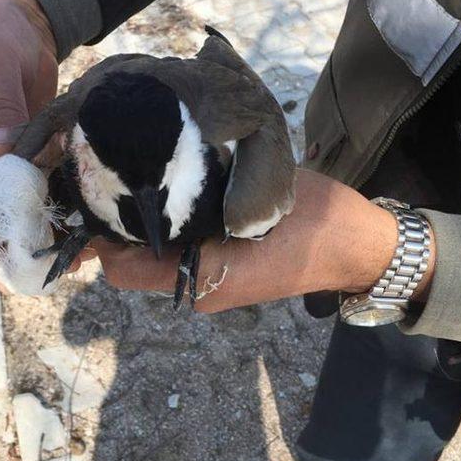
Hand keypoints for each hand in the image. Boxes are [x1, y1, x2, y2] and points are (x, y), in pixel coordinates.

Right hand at [0, 0, 60, 282]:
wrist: (16, 18)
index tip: (7, 274)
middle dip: (12, 251)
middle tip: (52, 270)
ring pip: (7, 213)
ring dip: (35, 235)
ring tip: (73, 253)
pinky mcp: (16, 158)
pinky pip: (30, 194)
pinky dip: (50, 210)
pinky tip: (78, 223)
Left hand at [94, 170, 435, 312]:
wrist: (359, 247)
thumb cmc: (312, 220)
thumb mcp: (255, 196)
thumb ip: (202, 192)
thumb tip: (154, 171)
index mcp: (202, 276)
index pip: (123, 266)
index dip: (103, 235)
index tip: (101, 191)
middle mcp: (198, 289)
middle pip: (134, 266)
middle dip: (120, 229)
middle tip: (118, 179)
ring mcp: (212, 288)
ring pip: (156, 263)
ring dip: (146, 231)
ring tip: (147, 182)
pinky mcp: (224, 280)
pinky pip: (181, 259)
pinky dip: (171, 234)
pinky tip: (180, 196)